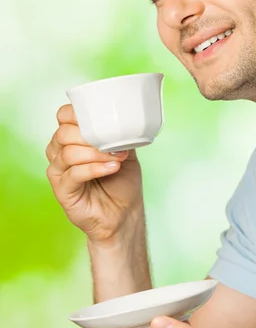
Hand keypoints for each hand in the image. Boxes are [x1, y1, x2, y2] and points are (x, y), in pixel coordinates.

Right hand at [45, 104, 143, 243]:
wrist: (124, 213)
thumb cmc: (121, 181)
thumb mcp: (125, 151)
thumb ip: (119, 135)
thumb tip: (123, 120)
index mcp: (72, 139)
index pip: (63, 117)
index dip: (77, 113)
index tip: (100, 118)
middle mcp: (60, 153)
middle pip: (63, 134)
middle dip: (89, 135)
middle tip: (113, 143)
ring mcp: (59, 172)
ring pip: (68, 153)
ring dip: (95, 153)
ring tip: (116, 158)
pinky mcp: (62, 190)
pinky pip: (73, 174)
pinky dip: (94, 168)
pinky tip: (111, 168)